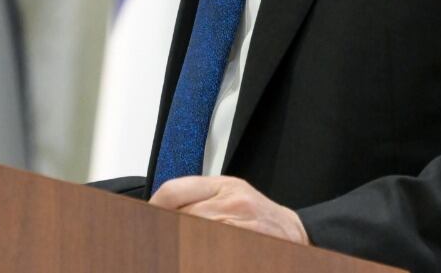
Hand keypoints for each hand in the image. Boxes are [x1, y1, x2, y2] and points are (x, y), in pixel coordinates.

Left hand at [149, 175, 308, 244]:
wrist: (297, 233)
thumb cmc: (259, 217)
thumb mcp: (230, 195)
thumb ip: (199, 198)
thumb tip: (160, 210)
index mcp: (223, 185)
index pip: (174, 191)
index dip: (154, 207)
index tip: (143, 221)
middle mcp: (232, 200)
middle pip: (182, 216)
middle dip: (167, 231)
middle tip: (156, 242)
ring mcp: (242, 222)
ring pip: (194, 234)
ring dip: (182, 244)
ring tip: (175, 250)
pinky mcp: (249, 243)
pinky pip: (213, 248)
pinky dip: (200, 252)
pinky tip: (195, 254)